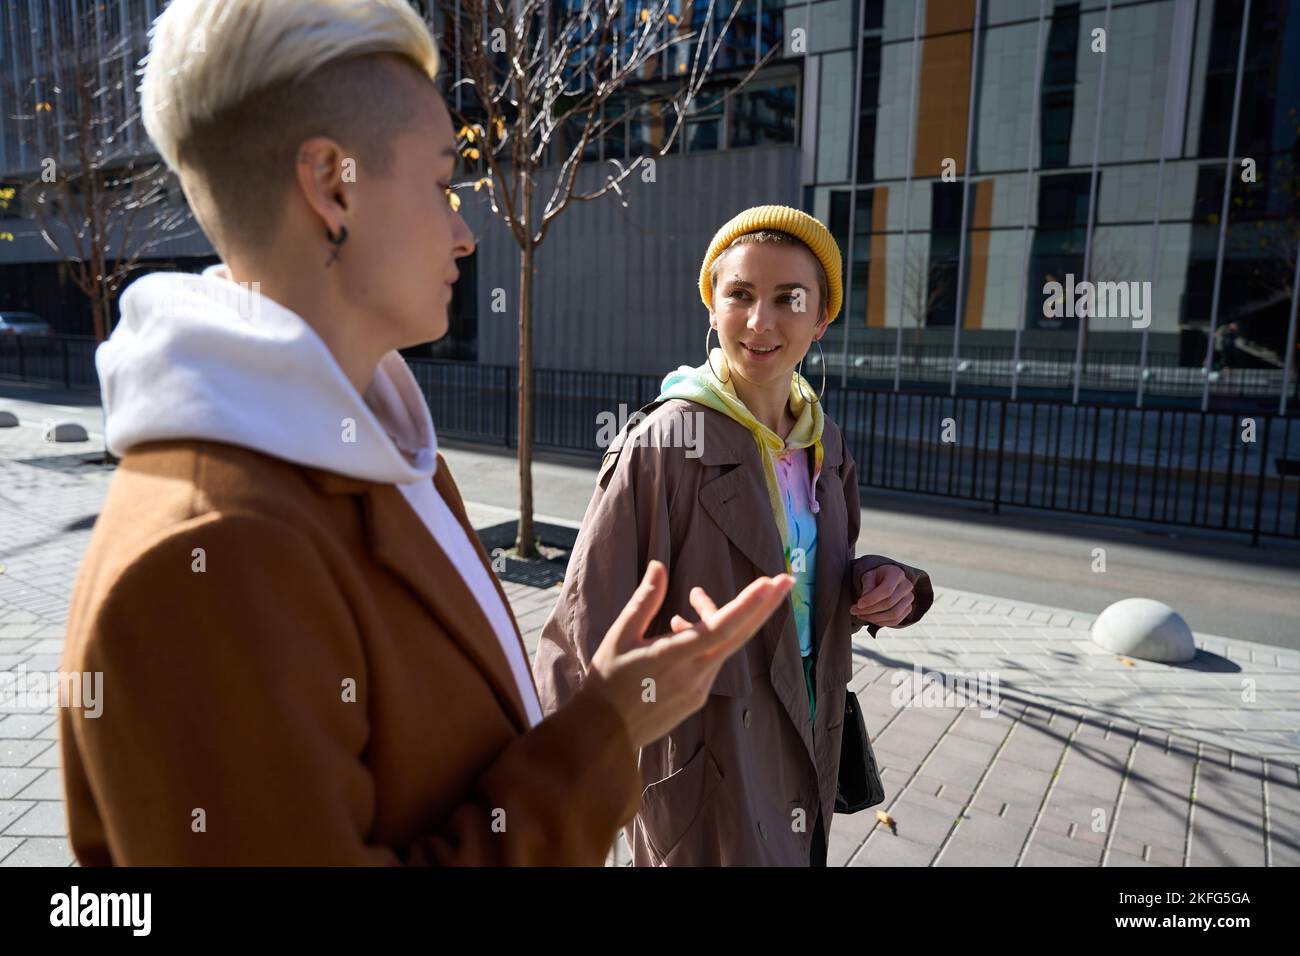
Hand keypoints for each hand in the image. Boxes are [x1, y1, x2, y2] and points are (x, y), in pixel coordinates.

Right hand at [587, 561, 793, 748]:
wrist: (602, 736)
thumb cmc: (606, 682)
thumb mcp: (619, 636)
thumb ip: (644, 601)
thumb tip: (659, 566)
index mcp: (673, 657)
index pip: (721, 628)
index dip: (748, 605)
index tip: (770, 583)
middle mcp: (693, 675)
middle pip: (739, 636)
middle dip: (764, 606)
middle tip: (786, 580)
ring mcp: (698, 691)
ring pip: (721, 647)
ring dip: (718, 620)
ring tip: (695, 598)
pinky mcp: (696, 700)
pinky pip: (711, 663)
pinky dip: (708, 642)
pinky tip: (683, 630)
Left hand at [850, 564, 913, 627]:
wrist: (886, 579)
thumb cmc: (876, 577)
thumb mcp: (869, 576)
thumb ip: (867, 587)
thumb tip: (863, 603)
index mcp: (897, 574)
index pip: (886, 590)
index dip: (871, 599)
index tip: (858, 604)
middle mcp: (906, 586)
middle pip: (889, 604)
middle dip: (869, 610)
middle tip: (854, 611)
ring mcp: (909, 598)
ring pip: (893, 615)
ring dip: (874, 618)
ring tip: (860, 615)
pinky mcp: (908, 608)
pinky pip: (896, 621)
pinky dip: (881, 622)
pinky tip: (869, 618)